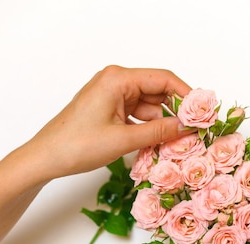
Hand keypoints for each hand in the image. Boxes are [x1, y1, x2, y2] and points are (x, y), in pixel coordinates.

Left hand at [25, 65, 193, 180]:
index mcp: (118, 78)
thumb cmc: (76, 145)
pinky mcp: (109, 109)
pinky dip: (149, 127)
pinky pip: (137, 115)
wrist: (46, 158)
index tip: (203, 111)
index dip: (187, 94)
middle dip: (176, 110)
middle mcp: (116, 81)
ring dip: (163, 122)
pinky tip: (161, 142)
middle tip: (196, 130)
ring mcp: (112, 95)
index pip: (164, 78)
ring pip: (149, 105)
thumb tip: (187, 127)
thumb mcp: (124, 139)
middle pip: (158, 91)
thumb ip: (159, 131)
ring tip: (181, 141)